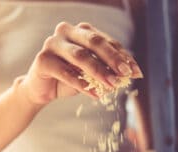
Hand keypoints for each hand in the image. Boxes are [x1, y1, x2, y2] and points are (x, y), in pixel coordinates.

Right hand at [19, 22, 142, 104]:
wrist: (42, 90)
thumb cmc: (68, 79)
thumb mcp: (91, 74)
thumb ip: (108, 70)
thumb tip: (133, 74)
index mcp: (81, 31)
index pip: (106, 41)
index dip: (122, 56)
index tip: (136, 72)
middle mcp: (66, 31)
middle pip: (94, 42)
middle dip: (113, 59)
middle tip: (125, 74)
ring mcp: (52, 43)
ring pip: (80, 56)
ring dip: (99, 72)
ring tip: (112, 86)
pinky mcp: (43, 59)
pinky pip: (65, 72)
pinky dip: (81, 84)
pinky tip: (95, 95)